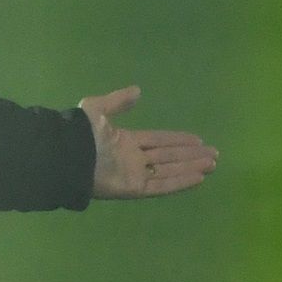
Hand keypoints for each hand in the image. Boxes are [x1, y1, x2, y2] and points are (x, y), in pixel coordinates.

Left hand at [79, 86, 217, 199]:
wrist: (67, 156)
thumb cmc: (80, 134)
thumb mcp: (97, 109)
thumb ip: (118, 101)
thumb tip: (138, 91)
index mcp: (124, 141)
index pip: (158, 141)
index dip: (177, 140)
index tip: (198, 140)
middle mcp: (133, 158)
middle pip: (168, 156)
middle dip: (191, 155)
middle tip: (214, 154)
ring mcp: (134, 174)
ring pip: (169, 170)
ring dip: (191, 167)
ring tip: (213, 164)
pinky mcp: (134, 189)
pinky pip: (162, 186)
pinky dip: (180, 181)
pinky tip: (199, 177)